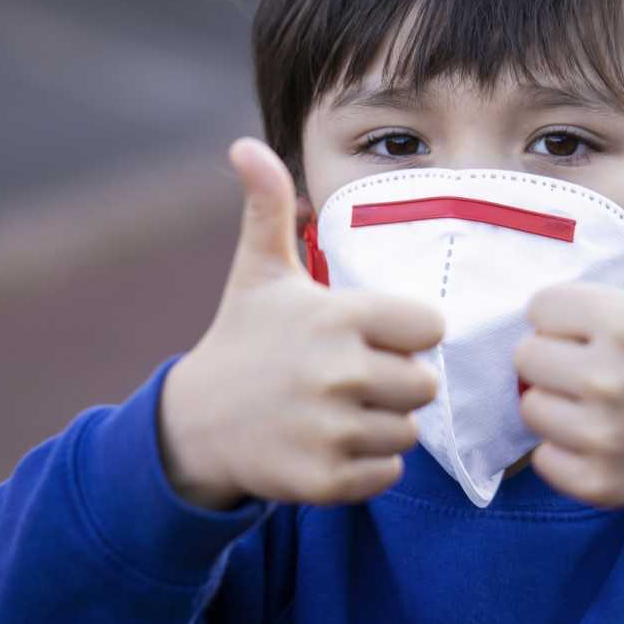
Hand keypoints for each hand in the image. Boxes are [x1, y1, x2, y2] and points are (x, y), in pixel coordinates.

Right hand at [157, 138, 444, 510]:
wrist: (193, 425)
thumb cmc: (242, 340)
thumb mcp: (257, 272)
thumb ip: (268, 208)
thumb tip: (244, 145)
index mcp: (337, 317)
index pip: (429, 327)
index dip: (408, 333)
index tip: (375, 336)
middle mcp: (337, 373)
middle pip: (425, 384)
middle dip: (397, 383)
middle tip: (355, 379)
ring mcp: (330, 429)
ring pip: (408, 432)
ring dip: (384, 425)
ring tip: (342, 411)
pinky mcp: (323, 478)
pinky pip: (388, 475)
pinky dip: (369, 466)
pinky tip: (333, 444)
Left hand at [512, 151, 623, 523]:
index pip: (542, 308)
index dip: (570, 315)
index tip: (608, 324)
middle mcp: (609, 382)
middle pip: (527, 357)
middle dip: (558, 357)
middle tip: (602, 363)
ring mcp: (604, 437)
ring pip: (531, 407)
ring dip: (558, 404)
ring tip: (602, 399)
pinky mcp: (600, 483)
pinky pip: (544, 459)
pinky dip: (565, 451)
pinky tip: (603, 436)